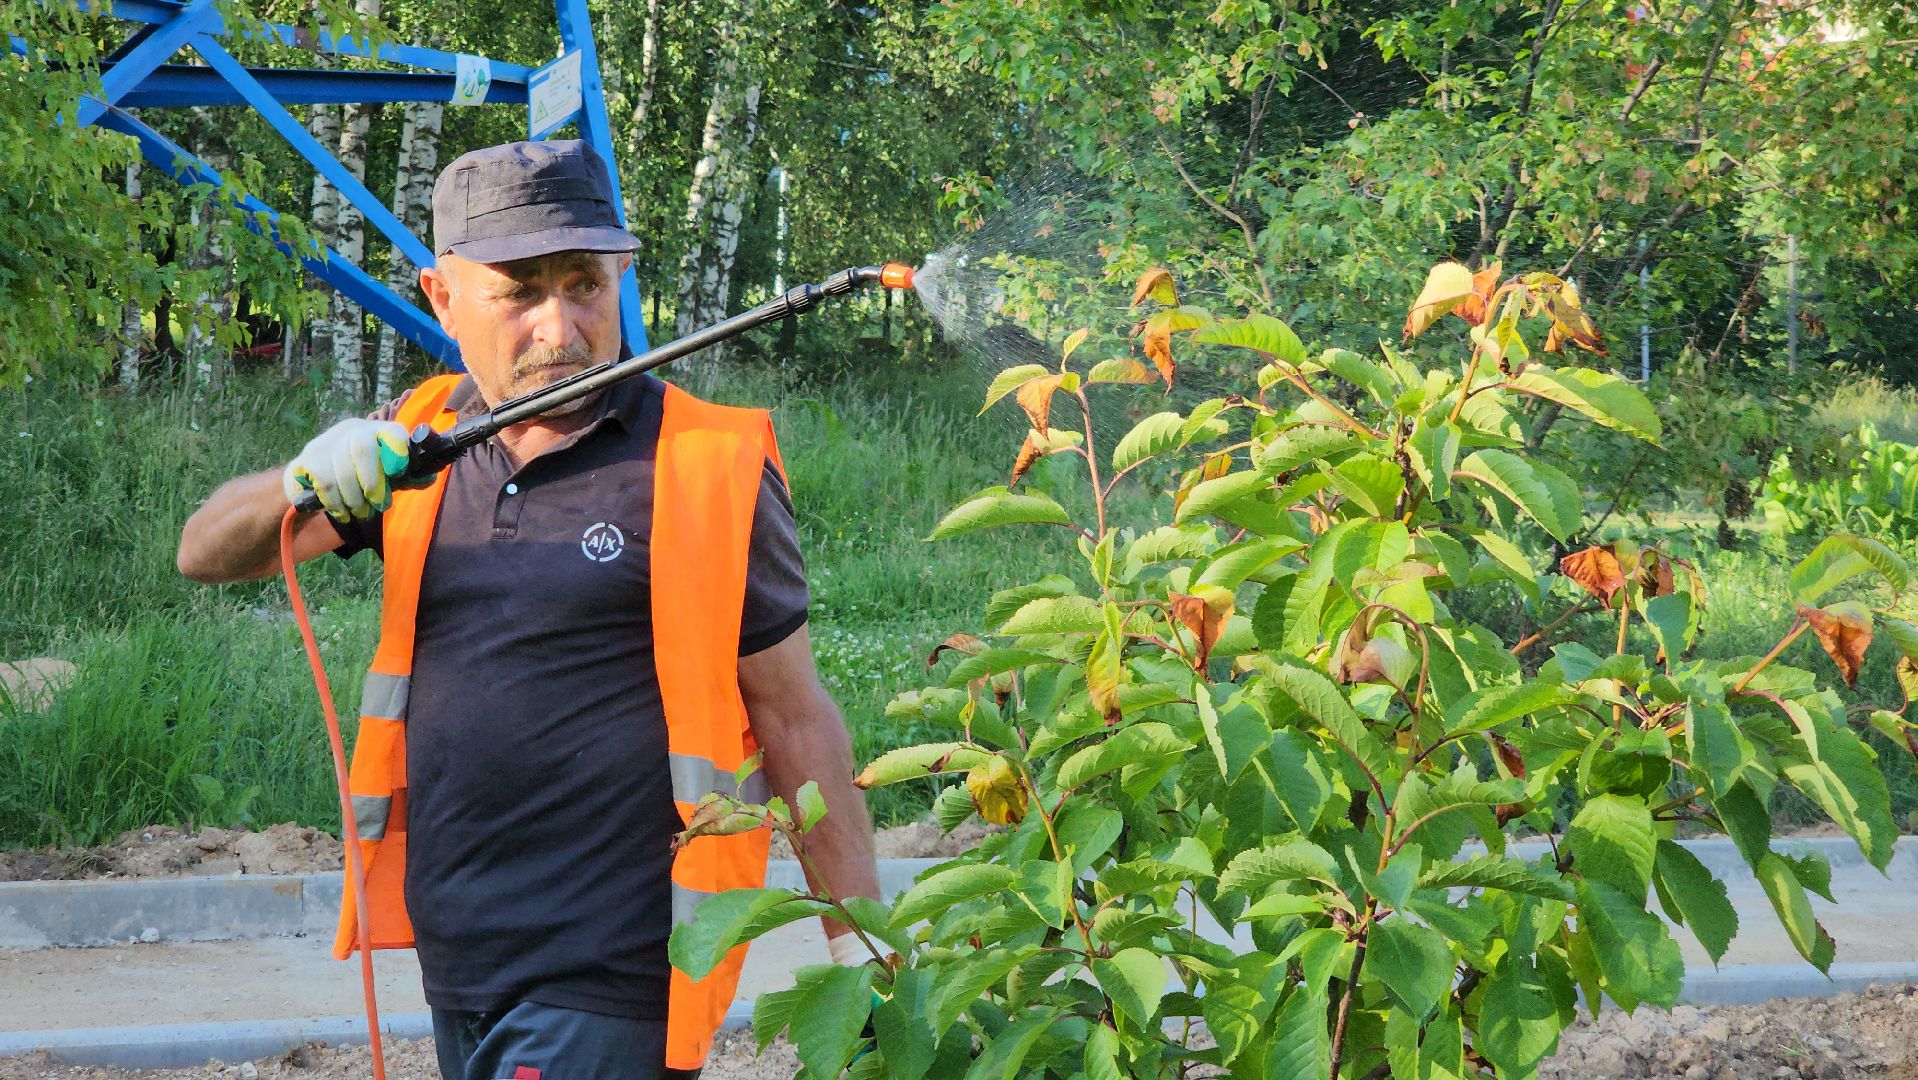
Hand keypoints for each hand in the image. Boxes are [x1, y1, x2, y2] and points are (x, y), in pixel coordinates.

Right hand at [282, 419, 410, 520]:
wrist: (315, 472)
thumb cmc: (362, 473)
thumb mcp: (387, 473)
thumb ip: (407, 476)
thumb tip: (428, 477)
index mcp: (378, 431)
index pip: (392, 431)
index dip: (397, 449)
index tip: (398, 471)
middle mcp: (354, 430)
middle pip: (362, 448)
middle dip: (373, 481)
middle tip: (380, 505)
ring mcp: (329, 441)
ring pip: (342, 472)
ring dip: (355, 499)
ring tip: (362, 512)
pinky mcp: (309, 457)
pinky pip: (325, 484)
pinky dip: (336, 503)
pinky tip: (342, 511)